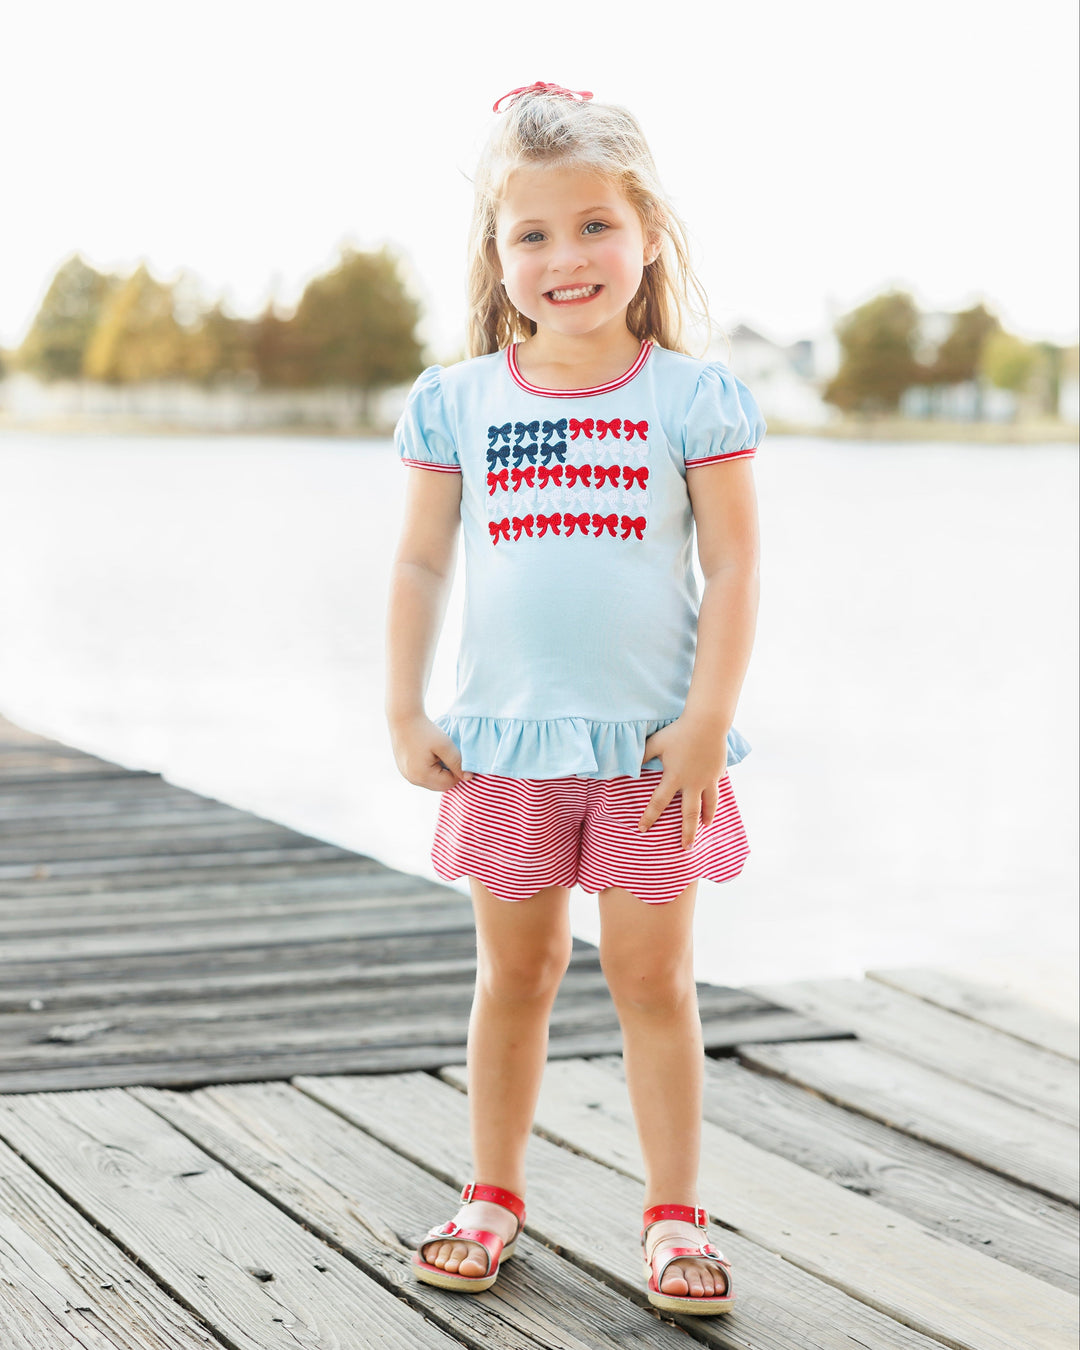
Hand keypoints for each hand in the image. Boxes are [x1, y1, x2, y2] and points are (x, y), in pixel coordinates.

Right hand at [389, 714, 473, 791]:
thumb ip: (458, 763)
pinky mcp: (404, 769)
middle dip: (448, 773)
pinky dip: (430, 768)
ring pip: (432, 781)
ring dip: (440, 771)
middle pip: (440, 785)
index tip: (457, 755)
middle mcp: (413, 779)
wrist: (403, 717)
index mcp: (422, 776)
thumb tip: (469, 778)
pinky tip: (430, 753)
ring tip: (438, 753)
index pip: (449, 783)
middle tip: (448, 754)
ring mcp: (407, 775)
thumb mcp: (445, 746)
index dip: (458, 771)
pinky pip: (423, 775)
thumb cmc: (425, 730)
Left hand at [639, 717, 728, 848]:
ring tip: (705, 827)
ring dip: (706, 818)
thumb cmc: (679, 731)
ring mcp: (707, 780)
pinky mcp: (718, 773)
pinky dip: (714, 800)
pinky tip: (713, 804)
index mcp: (674, 777)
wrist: (707, 723)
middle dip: (687, 833)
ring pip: (708, 805)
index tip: (642, 830)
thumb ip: (642, 756)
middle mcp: (692, 783)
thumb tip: (629, 766)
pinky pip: (716, 791)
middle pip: (689, 814)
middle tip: (685, 847)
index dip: (649, 817)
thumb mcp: (656, 743)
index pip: (658, 803)